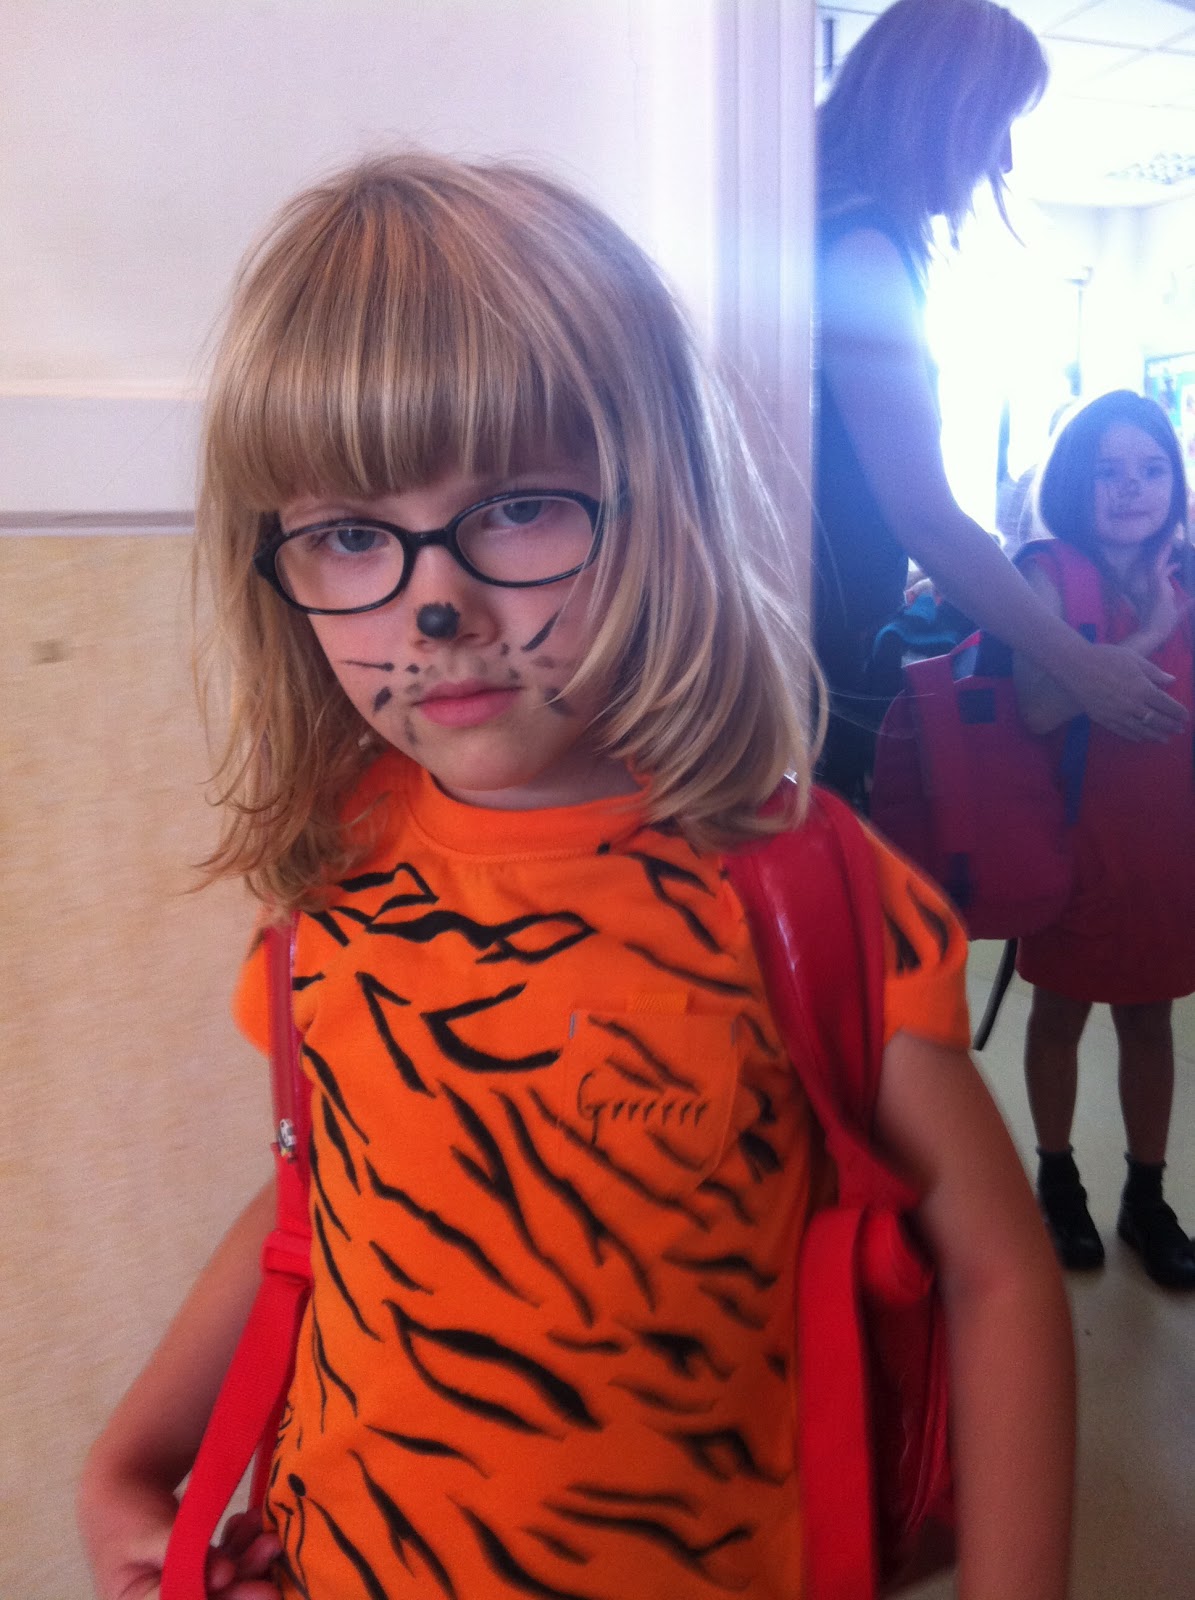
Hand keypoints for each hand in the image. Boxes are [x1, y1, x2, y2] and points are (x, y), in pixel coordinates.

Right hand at [79, 1463, 279, 1599]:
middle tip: (271, 1549)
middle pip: (212, 1599)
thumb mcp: (147, 1534)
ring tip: (268, 1534)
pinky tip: (250, 1521)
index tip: (246, 1579)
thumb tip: (223, 1576)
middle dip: (245, 1579)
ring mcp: (183, 1587)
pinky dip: (240, 1545)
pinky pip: (225, 1563)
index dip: (222, 1598)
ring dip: (249, 1559)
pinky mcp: (198, 1570)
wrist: (121, 1486)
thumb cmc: (125, 1513)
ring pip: (224, 1583)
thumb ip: (181, 1556)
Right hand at [1063, 639, 1186, 741]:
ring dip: (1155, 735)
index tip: (1185, 717)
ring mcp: (1118, 714)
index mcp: (1143, 688)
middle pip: (1157, 720)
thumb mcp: (1134, 658)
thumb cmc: (1106, 657)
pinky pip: (1123, 731)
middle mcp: (1133, 705)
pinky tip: (1141, 738)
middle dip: (1171, 726)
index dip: (1178, 713)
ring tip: (1164, 739)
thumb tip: (1171, 680)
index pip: (1167, 705)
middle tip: (1179, 730)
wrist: (1075, 666)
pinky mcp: (1103, 719)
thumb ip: (1154, 672)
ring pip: (1142, 729)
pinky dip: (1135, 736)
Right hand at [1125, 537, 1192, 659]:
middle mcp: (1156, 587)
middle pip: (1159, 567)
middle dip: (1165, 555)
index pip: (1164, 577)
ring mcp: (1155, 585)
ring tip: (1169, 540)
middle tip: (1170, 542)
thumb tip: (1194, 599)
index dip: (1170, 567)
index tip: (1177, 562)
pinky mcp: (1156, 585)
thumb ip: (1186, 606)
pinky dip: (1163, 557)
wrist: (1154, 632)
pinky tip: (1168, 546)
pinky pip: (1159, 567)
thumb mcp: (1179, 613)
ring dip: (1163, 553)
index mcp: (1160, 593)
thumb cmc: (1163, 625)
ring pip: (1157, 564)